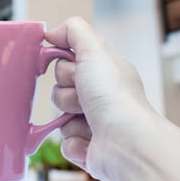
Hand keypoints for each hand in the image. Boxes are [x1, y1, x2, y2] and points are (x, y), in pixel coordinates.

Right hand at [46, 17, 158, 180]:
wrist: (126, 142)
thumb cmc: (114, 96)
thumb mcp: (95, 50)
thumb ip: (74, 31)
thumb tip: (52, 32)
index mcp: (104, 74)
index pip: (67, 65)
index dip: (64, 68)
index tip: (75, 71)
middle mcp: (101, 97)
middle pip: (59, 91)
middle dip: (67, 95)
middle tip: (84, 99)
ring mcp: (95, 124)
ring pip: (59, 118)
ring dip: (69, 120)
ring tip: (90, 123)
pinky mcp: (89, 149)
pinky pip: (65, 143)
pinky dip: (75, 142)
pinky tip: (91, 141)